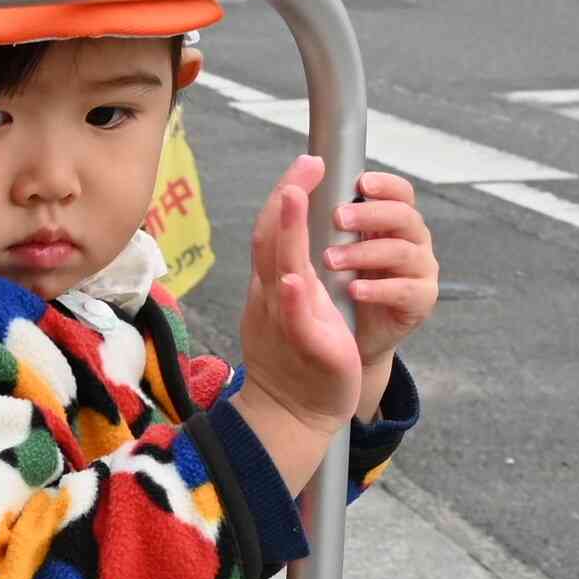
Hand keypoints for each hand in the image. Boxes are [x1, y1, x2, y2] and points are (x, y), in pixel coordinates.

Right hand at [230, 156, 367, 493]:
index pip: (271, 232)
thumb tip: (291, 234)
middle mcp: (273, 299)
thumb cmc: (295, 360)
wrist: (292, 415)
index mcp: (271, 287)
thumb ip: (287, 272)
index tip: (306, 166)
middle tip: (308, 163)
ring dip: (287, 233)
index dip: (285, 196)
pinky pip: (296, 322)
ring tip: (295, 196)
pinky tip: (296, 279)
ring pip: (282, 272)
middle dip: (288, 199)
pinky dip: (294, 300)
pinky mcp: (307, 349)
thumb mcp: (284, 307)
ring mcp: (287, 322)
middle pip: (271, 241)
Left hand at [326, 170, 436, 387]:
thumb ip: (327, 221)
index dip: (385, 185)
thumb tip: (299, 186)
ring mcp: (420, 270)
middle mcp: (412, 241)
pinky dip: (377, 288)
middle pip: (403, 216)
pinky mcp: (420, 301)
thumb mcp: (333, 249)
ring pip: (402, 252)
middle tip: (338, 218)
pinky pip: (404, 290)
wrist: (347, 340)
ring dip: (364, 253)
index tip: (360, 182)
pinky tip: (353, 290)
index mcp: (390, 222)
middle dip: (370, 214)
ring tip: (331, 260)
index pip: (399, 193)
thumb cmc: (339, 286)